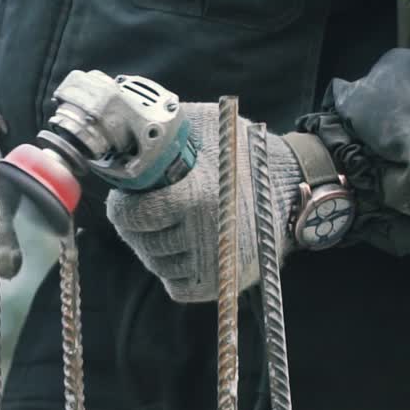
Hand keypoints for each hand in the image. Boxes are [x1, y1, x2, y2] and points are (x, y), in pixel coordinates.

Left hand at [106, 104, 301, 302]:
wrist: (289, 188)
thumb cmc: (243, 153)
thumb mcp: (208, 124)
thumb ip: (167, 127)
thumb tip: (126, 124)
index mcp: (198, 197)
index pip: (134, 215)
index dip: (121, 207)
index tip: (123, 198)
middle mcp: (207, 236)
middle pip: (142, 242)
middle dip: (134, 225)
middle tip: (140, 210)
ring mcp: (216, 265)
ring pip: (156, 264)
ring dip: (152, 246)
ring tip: (164, 224)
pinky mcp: (222, 284)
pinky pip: (176, 286)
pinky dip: (172, 269)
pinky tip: (180, 246)